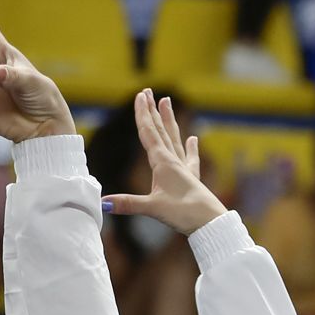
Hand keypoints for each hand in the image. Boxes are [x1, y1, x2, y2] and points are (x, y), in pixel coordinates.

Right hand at [102, 90, 226, 235]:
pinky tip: (194, 139)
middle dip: (152, 110)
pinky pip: (191, 159)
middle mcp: (174, 161)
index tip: (140, 95)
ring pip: (174, 139)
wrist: (211, 224)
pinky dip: (191, 148)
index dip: (142, 114)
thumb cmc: (184, 214)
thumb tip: (103, 203)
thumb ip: (128, 204)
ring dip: (169, 121)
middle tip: (148, 90)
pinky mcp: (193, 179)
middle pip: (160, 130)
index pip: (149, 133)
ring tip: (167, 102)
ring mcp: (185, 169)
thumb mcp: (153, 208)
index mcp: (163, 163)